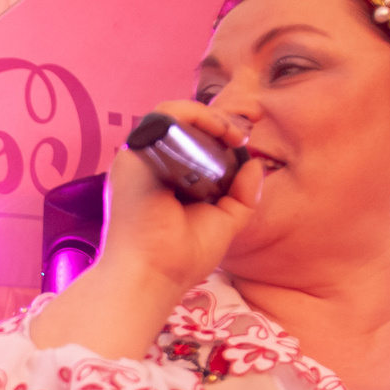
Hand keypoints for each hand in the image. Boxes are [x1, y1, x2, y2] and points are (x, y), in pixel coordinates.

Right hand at [31, 101, 272, 359]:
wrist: (154, 274)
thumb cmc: (182, 258)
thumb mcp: (224, 222)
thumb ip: (242, 195)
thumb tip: (255, 164)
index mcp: (165, 181)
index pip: (191, 145)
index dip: (218, 136)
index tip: (242, 143)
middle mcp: (149, 166)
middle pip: (184, 128)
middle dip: (217, 124)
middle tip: (241, 136)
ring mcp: (139, 159)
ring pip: (174, 116)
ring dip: (209, 117)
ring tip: (232, 134)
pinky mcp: (134, 154)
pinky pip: (164, 117)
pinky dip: (194, 115)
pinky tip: (218, 130)